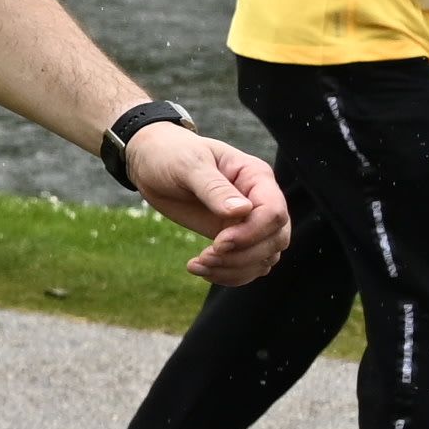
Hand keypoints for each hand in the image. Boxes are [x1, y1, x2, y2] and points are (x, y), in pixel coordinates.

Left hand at [126, 120, 291, 288]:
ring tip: (198, 265)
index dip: (251, 233)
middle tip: (205, 256)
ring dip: (234, 269)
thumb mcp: (188, 165)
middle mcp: (259, 200)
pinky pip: (247, 265)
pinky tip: (200, 269)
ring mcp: (249, 221)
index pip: (274, 212)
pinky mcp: (234, 237)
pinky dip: (227, 274)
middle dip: (243, 256)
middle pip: (276, 239)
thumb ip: (214, 188)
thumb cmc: (171, 155)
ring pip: (264, 257)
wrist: (152, 162)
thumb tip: (242, 211)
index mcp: (256, 176)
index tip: (218, 242)